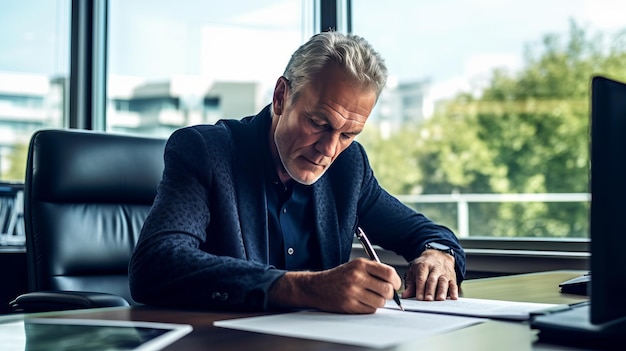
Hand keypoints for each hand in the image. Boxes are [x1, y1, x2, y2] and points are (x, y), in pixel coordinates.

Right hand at [269, 258, 401, 313]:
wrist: (317, 286)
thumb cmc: (338, 277)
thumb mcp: (355, 266)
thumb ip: (374, 270)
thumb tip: (394, 281)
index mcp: (360, 264)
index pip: (388, 273)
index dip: (396, 281)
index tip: (395, 284)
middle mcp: (357, 277)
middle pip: (387, 290)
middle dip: (389, 294)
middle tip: (384, 293)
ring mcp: (352, 292)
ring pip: (380, 302)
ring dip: (379, 302)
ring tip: (371, 297)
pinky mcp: (349, 305)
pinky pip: (370, 310)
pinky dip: (369, 308)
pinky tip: (362, 302)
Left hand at [401, 249, 457, 300]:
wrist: (437, 255)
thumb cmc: (424, 265)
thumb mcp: (414, 271)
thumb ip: (410, 284)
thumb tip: (405, 295)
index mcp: (423, 266)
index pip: (421, 278)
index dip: (420, 288)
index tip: (419, 297)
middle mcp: (435, 269)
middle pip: (432, 280)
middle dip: (430, 290)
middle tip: (428, 300)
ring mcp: (444, 273)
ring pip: (443, 282)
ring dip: (442, 291)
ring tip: (440, 299)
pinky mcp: (452, 277)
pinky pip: (453, 284)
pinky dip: (454, 291)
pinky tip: (453, 297)